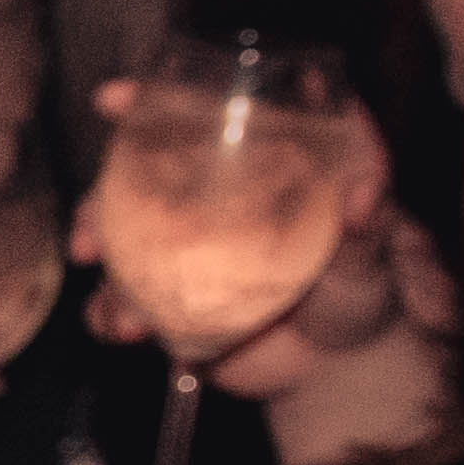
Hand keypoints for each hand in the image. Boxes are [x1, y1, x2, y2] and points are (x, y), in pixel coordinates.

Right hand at [72, 131, 447, 405]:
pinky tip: (121, 330)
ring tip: (119, 313)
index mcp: (254, 162)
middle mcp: (209, 198)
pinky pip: (123, 302)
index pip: (196, 117)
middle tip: (89, 238)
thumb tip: (363, 194)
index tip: (111, 100)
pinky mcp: (170, 299)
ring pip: (117, 241)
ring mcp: (184, 249)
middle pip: (132, 179)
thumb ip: (369, 220)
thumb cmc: (366, 287)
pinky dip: (110, 316)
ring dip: (101, 273)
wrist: (344, 364)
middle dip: (96, 203)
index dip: (150, 101)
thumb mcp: (374, 246)